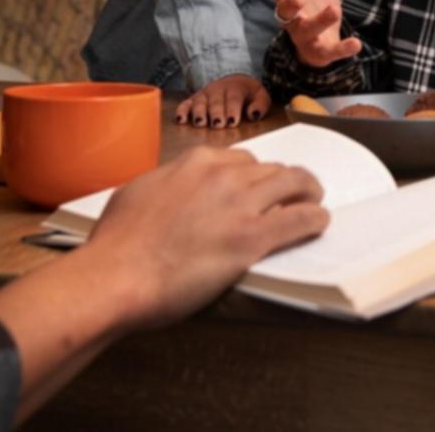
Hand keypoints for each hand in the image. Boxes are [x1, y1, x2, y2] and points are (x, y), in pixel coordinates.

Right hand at [84, 146, 327, 328]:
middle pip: (269, 169)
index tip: (256, 187)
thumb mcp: (137, 193)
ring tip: (313, 202)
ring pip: (294, 183)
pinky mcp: (252, 237)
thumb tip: (170, 189)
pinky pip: (301, 218)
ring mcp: (240, 204)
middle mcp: (222, 174)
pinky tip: (319, 222)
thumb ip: (165, 184)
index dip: (252, 175)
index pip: (240, 159)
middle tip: (290, 196)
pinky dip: (315, 218)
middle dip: (282, 182)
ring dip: (308, 192)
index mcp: (195, 161)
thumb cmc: (116, 244)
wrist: (115, 275)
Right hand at [176, 74, 270, 128]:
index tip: (233, 121)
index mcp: (235, 87)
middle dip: (216, 113)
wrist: (234, 80)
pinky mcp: (193, 100)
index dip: (232, 109)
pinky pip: (185, 104)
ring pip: (199, 102)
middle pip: (216, 101)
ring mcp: (204, 94)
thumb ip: (260, 104)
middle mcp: (217, 89)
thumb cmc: (248, 93)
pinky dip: (182, 111)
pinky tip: (181, 120)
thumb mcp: (260, 95)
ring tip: (200, 123)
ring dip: (199, 112)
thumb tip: (253, 114)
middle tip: (218, 124)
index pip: (233, 98)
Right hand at [245, 0, 360, 67]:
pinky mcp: (325, 50)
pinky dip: (344, 48)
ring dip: (320, 20)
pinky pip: (333, 51)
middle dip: (289, 4)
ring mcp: (309, 35)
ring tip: (333, 9)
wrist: (324, 39)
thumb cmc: (314, 1)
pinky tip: (356, 43)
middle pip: (286, 12)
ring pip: (309, 29)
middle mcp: (295, 17)